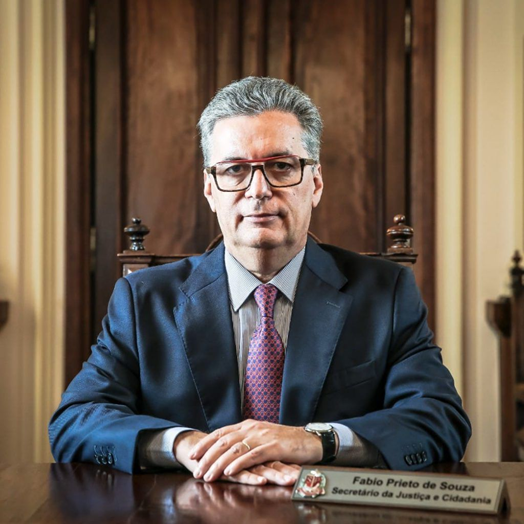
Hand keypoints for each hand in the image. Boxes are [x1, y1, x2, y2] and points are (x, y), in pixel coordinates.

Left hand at [189, 419, 321, 481]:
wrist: (309, 439)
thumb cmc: (286, 441)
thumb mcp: (262, 437)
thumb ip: (247, 440)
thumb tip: (229, 449)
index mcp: (249, 425)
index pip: (222, 432)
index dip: (206, 443)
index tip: (193, 454)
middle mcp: (253, 428)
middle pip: (225, 441)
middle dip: (208, 456)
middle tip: (196, 470)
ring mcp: (263, 437)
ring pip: (235, 449)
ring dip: (219, 463)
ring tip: (208, 475)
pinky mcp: (274, 447)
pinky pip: (252, 455)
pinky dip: (239, 463)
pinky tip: (229, 471)